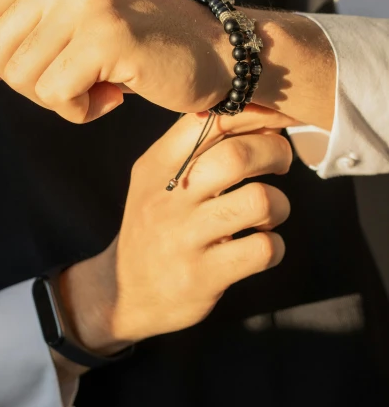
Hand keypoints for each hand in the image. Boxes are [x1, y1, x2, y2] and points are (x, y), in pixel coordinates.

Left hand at [0, 0, 232, 120]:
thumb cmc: (141, 48)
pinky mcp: (105, 37)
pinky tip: (115, 96)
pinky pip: (57, 97)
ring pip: (25, 81)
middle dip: (28, 89)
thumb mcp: (70, 33)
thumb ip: (14, 41)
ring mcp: (85, 2)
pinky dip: (81, 111)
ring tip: (101, 87)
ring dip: (61, 102)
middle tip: (75, 86)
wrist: (214, 50)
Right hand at [58, 107, 291, 351]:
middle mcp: (167, 199)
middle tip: (281, 164)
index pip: (208, 120)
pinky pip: (263, 249)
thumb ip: (197, 147)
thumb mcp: (157, 181)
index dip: (253, 113)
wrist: (125, 293)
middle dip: (276, 152)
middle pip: (238, 155)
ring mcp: (185, 239)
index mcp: (157, 166)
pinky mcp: (204, 276)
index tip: (277, 119)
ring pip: (260, 201)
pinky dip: (274, 245)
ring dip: (279, 205)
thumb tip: (261, 114)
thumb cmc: (157, 226)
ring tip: (269, 214)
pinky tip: (260, 247)